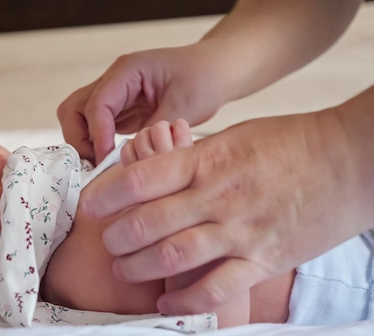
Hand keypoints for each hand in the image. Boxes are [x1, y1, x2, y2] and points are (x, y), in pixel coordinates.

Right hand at [57, 44, 226, 164]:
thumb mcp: (184, 104)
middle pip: (73, 110)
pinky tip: (114, 164)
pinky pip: (97, 131)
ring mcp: (115, 98)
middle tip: (98, 164)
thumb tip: (132, 157)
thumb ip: (155, 131)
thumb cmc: (204, 77)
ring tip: (106, 167)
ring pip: (80, 121)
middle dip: (79, 140)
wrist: (216, 70)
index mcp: (126, 71)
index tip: (107, 160)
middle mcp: (113, 82)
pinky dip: (99, 148)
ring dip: (86, 145)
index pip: (96, 104)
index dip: (98, 135)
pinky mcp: (121, 113)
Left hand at [80, 108, 367, 314]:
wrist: (352, 158)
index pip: (141, 178)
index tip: (92, 204)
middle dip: (117, 237)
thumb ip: (193, 157)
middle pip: (147, 222)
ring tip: (124, 269)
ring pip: (174, 255)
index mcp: (208, 160)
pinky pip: (217, 288)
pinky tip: (166, 302)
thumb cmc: (291, 142)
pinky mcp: (265, 258)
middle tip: (107, 241)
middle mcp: (218, 196)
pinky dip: (186, 301)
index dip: (106, 193)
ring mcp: (241, 230)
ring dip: (139, 267)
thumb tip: (152, 166)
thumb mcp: (234, 137)